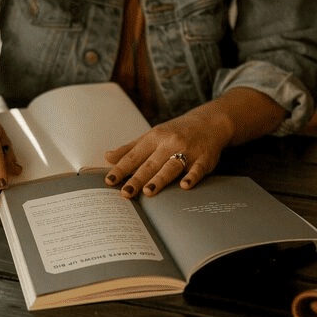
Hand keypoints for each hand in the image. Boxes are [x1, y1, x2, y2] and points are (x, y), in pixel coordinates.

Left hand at [104, 88, 286, 197]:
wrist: (209, 123)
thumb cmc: (175, 132)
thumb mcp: (151, 136)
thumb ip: (130, 149)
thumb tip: (107, 157)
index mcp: (154, 138)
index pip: (134, 156)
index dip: (121, 168)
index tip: (109, 181)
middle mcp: (170, 143)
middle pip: (151, 164)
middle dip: (137, 179)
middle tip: (125, 193)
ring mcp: (188, 151)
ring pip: (171, 166)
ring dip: (160, 179)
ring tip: (148, 192)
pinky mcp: (204, 159)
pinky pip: (197, 169)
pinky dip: (192, 177)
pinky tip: (184, 186)